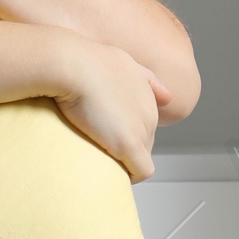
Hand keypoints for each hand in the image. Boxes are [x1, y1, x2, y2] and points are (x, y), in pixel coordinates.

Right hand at [54, 40, 168, 181]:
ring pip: (142, 157)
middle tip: (97, 151)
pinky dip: (129, 177)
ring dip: (124, 163)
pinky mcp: (129, 143)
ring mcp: (141, 128)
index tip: (103, 137)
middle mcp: (150, 111)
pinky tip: (110, 176)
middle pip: (144, 143)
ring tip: (99, 163)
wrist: (70, 65)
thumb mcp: (121, 61)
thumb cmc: (84, 61)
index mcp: (146, 95)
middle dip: (124, 150)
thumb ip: (145, 78)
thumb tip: (167, 98)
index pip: (143, 125)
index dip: (123, 134)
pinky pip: (140, 171)